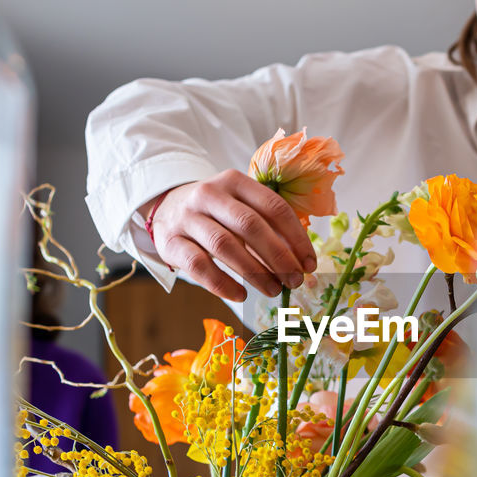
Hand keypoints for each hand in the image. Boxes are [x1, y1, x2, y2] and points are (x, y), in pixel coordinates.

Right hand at [150, 172, 318, 301]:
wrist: (167, 209)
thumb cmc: (215, 212)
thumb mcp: (240, 206)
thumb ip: (267, 225)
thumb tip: (300, 261)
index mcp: (235, 182)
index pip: (273, 207)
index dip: (296, 238)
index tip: (309, 263)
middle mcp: (209, 195)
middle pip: (251, 226)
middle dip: (279, 257)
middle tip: (295, 280)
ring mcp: (187, 217)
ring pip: (225, 246)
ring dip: (255, 273)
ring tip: (274, 290)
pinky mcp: (170, 242)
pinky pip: (198, 265)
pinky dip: (222, 283)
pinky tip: (240, 295)